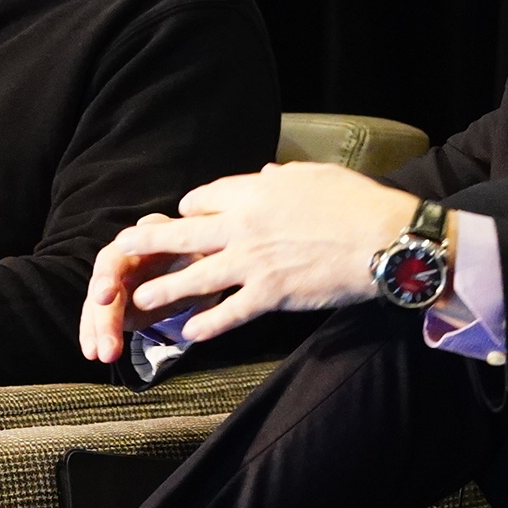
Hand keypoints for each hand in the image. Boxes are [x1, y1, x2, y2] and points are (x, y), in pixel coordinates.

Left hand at [79, 163, 415, 359]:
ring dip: (162, 291)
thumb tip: (266, 173)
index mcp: (256, 191)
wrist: (385, 241)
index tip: (182, 218)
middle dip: (146, 243)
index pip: (203, 200)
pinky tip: (189, 333)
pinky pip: (229, 313)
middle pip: (181, 235)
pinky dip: (206, 324)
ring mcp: (254, 263)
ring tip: (138, 300)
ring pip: (194, 277)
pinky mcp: (271, 294)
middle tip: (122, 249)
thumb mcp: (316, 176)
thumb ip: (283, 177)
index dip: (189, 210)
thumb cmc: (358, 204)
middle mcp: (245, 226)